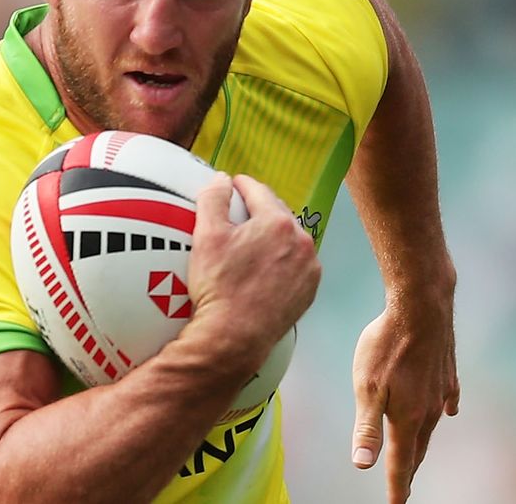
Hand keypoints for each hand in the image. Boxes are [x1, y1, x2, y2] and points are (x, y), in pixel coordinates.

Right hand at [185, 173, 320, 368]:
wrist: (234, 336)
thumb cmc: (219, 287)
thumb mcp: (206, 235)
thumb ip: (213, 199)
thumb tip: (222, 180)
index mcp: (276, 222)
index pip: (258, 191)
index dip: (242, 185)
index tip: (233, 185)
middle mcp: (300, 241)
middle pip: (277, 214)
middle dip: (260, 210)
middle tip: (240, 215)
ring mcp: (308, 267)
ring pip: (290, 240)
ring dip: (274, 236)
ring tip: (253, 243)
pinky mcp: (309, 290)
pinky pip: (297, 265)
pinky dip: (284, 261)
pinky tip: (266, 269)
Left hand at [350, 285, 459, 501]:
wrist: (422, 306)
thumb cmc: (388, 344)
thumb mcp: (367, 387)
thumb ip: (367, 428)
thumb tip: (362, 465)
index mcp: (407, 418)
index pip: (401, 463)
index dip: (397, 488)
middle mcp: (429, 410)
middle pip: (417, 448)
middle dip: (408, 471)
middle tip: (403, 489)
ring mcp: (441, 391)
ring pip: (431, 425)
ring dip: (421, 443)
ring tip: (415, 456)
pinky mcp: (447, 372)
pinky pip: (446, 400)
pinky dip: (443, 412)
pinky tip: (447, 413)